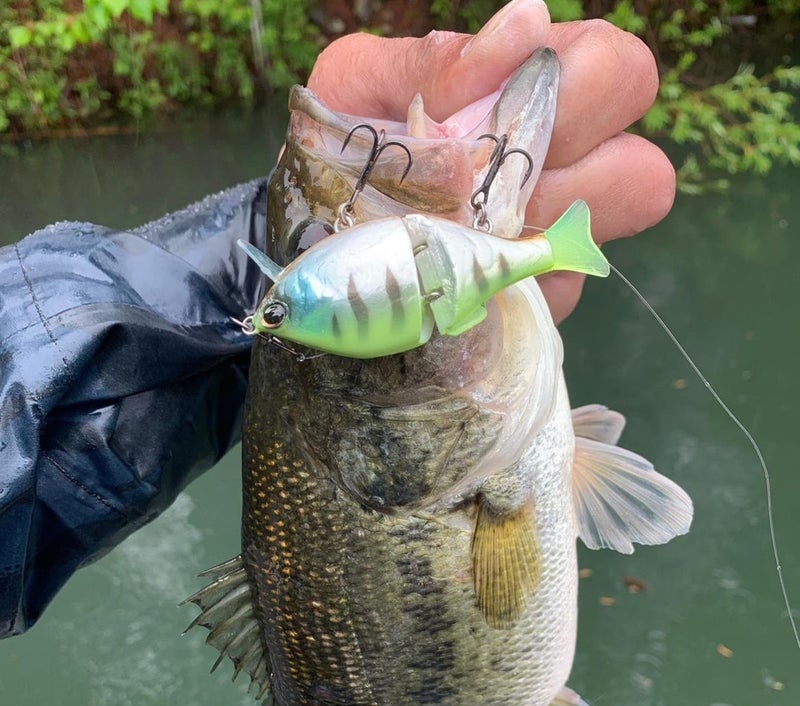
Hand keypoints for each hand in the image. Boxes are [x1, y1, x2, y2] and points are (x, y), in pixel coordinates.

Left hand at [308, 0, 673, 323]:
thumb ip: (439, 59)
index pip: (623, 75)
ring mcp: (555, 239)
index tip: (509, 115)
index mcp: (540, 90)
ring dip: (527, 235)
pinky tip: (449, 268)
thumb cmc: (350, 136)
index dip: (587, 93)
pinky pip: (543, 297)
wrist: (317, 224)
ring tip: (459, 227)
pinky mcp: (532, 297)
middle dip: (569, 179)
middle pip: (641, 173)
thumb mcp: (369, 81)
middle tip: (487, 186)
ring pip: (594, 241)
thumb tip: (526, 22)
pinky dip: (494, 284)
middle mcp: (569, 166)